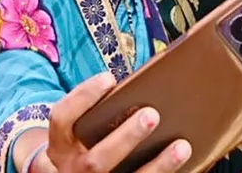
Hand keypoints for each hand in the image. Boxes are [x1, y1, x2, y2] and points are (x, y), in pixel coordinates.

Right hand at [40, 73, 190, 172]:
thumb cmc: (82, 144)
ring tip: (181, 146)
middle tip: (151, 115)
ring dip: (157, 166)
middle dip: (125, 139)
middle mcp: (72, 168)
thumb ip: (96, 114)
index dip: (83, 97)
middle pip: (96, 160)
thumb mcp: (77, 131)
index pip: (62, 118)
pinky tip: (180, 160)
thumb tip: (140, 86)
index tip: (109, 78)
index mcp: (60, 144)